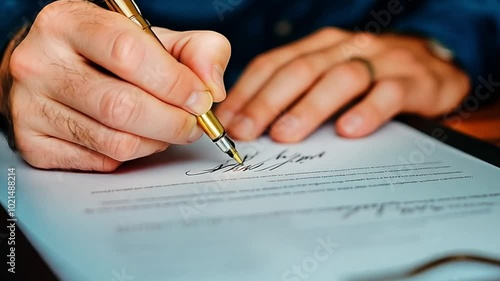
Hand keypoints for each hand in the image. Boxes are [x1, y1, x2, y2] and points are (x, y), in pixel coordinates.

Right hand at [8, 1, 230, 170]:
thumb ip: (196, 50)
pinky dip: (130, 156)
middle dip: (173, 122)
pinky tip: (134, 137)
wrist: (55, 70)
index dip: (174, 82)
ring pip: (115, 141)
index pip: (128, 53)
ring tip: (165, 129)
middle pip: (122, 106)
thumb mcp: (154, 38)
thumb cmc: (108, 54)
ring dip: (156, 141)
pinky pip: (101, 162)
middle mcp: (40, 63)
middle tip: (192, 124)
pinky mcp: (34, 144)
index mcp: (69, 23)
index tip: (200, 98)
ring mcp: (30, 107)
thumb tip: (211, 89)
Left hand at [216, 28, 469, 141]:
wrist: (434, 68)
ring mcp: (381, 61)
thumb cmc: (370, 77)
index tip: (228, 121)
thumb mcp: (329, 76)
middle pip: (300, 70)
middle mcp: (346, 47)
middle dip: (267, 102)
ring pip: (339, 78)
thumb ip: (297, 93)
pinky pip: (387, 94)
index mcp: (320, 46)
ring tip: (284, 135)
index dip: (247, 91)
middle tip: (245, 132)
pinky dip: (366, 111)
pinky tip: (347, 131)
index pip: (274, 63)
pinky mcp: (413, 80)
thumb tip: (251, 123)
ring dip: (308, 108)